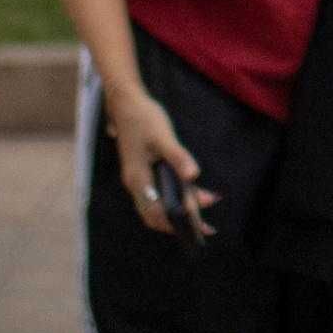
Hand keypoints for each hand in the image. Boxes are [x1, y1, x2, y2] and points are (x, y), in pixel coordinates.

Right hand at [108, 86, 214, 238]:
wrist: (126, 104)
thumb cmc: (144, 119)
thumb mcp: (164, 137)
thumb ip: (178, 157)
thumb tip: (193, 176)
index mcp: (139, 179)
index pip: (159, 212)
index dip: (180, 222)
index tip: (200, 228)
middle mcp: (136, 184)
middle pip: (156, 215)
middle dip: (180, 223)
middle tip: (205, 228)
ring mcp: (138, 179)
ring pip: (156, 205)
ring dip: (177, 211)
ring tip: (202, 214)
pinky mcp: (142, 171)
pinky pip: (157, 193)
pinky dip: (173, 198)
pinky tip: (189, 193)